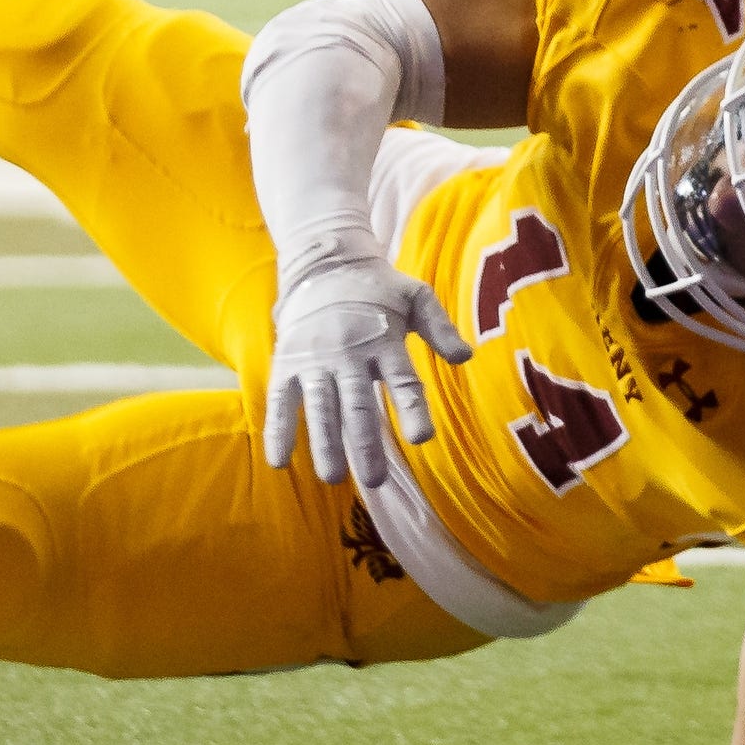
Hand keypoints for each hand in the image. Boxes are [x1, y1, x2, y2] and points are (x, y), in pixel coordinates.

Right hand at [261, 250, 471, 486]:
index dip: (412, 409)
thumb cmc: (377, 290)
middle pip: (358, 403)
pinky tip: (279, 461)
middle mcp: (348, 352)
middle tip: (374, 479)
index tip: (422, 438)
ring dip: (325, 443)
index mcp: (384, 340)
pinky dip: (278, 430)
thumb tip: (466, 356)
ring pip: (320, 406)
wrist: (325, 264)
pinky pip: (281, 400)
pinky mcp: (287, 363)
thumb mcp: (415, 297)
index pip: (402, 380)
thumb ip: (440, 328)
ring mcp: (314, 359)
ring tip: (333, 477)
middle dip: (365, 442)